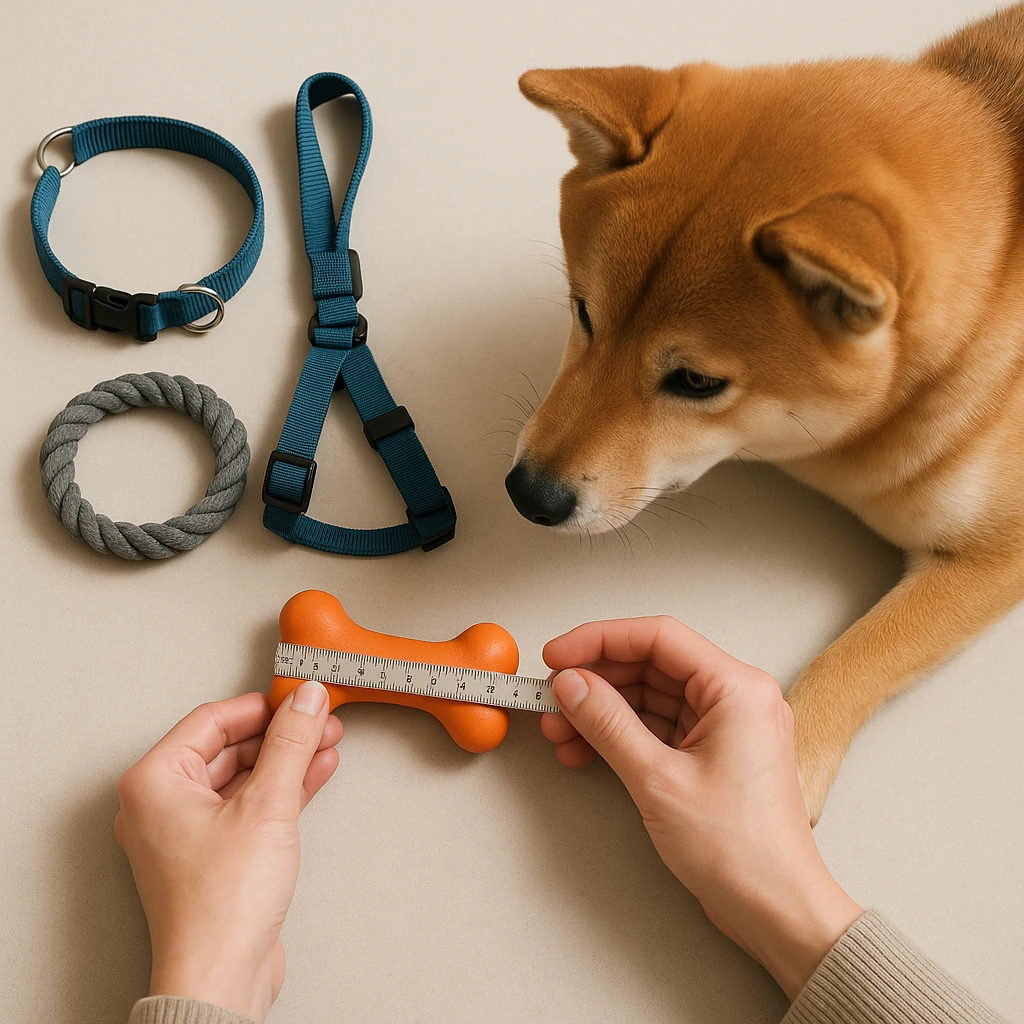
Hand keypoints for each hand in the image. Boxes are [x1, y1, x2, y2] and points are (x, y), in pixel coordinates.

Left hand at [114, 683, 341, 1023]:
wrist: (222, 976)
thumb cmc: (220, 906)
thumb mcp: (268, 804)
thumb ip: (291, 742)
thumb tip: (305, 700)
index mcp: (154, 782)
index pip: (213, 720)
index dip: (263, 706)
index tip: (299, 698)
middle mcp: (162, 805)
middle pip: (229, 747)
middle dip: (280, 733)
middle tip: (319, 720)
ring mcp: (187, 832)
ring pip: (243, 776)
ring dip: (287, 759)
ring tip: (325, 742)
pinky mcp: (213, 855)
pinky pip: (248, 806)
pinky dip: (282, 788)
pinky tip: (315, 773)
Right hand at [541, 617, 861, 998]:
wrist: (777, 912)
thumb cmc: (742, 850)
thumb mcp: (658, 779)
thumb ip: (608, 723)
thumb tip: (572, 685)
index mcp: (737, 688)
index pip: (657, 637)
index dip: (599, 639)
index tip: (558, 656)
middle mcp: (735, 698)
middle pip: (650, 665)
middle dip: (596, 681)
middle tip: (552, 698)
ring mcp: (725, 727)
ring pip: (649, 697)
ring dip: (601, 711)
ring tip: (559, 730)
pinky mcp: (712, 755)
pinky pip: (657, 727)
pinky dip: (620, 735)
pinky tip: (584, 749)